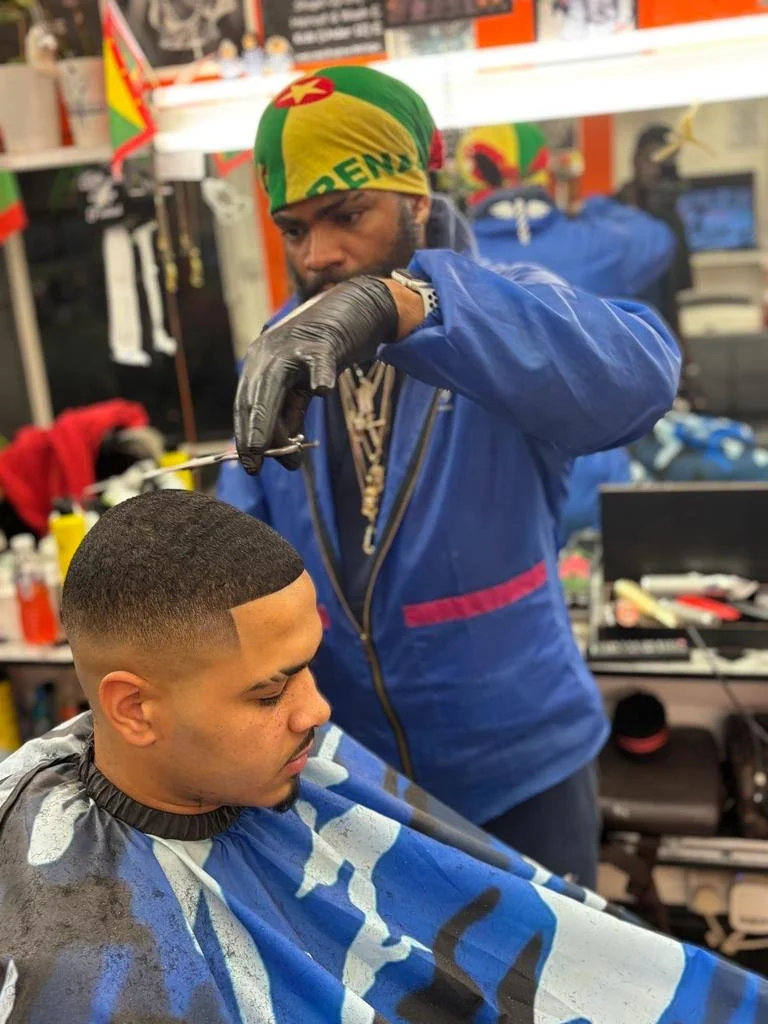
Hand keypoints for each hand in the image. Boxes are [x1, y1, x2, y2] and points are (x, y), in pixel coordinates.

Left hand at [235, 276, 406, 473]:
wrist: (354, 309)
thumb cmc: (325, 353)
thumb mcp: (302, 387)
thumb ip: (292, 416)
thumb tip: (286, 457)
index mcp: (259, 364)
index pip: (244, 403)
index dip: (245, 435)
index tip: (250, 464)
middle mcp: (268, 352)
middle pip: (254, 396)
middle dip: (253, 433)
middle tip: (255, 464)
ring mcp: (293, 343)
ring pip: (275, 384)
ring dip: (273, 419)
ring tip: (282, 450)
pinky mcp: (323, 339)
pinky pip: (319, 361)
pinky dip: (319, 376)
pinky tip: (322, 391)